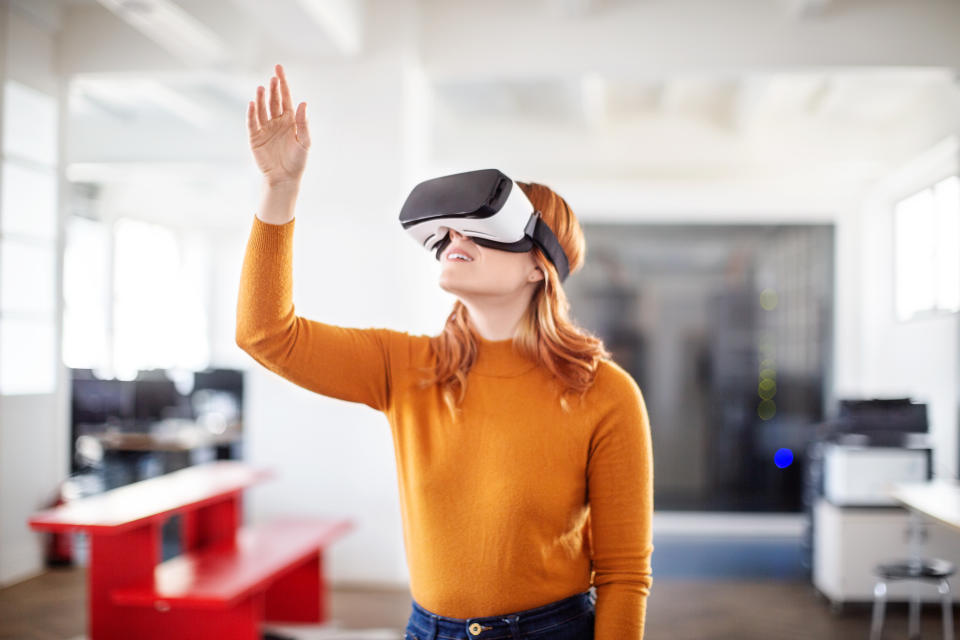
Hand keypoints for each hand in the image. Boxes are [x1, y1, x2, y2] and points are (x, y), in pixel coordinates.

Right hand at [247, 64, 310, 186]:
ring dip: (262, 98)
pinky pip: (252, 122)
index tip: (279, 69)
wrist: (284, 178)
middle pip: (273, 100)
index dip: (282, 83)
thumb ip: (303, 123)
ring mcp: (265, 128)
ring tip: (262, 88)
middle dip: (273, 88)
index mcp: (290, 120)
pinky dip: (251, 113)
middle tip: (273, 78)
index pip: (285, 97)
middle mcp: (276, 121)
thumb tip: (303, 103)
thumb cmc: (297, 161)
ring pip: (262, 109)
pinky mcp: (255, 137)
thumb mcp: (304, 142)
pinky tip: (252, 103)